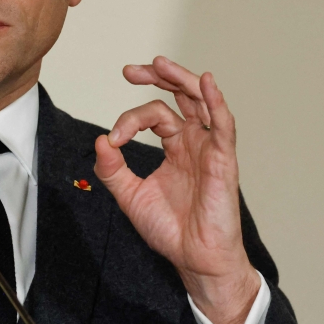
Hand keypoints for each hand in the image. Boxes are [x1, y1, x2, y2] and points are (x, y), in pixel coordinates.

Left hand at [94, 56, 259, 323]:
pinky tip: (206, 83)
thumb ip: (112, 169)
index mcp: (176, 146)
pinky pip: (223, 125)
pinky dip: (216, 102)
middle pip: (181, 96)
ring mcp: (210, 148)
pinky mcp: (223, 160)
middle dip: (158, 77)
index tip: (114, 139)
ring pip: (201, 102)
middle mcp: (194, 142)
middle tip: (130, 71)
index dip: (129, 120)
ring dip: (182, 79)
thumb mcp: (130, 196)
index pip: (154, 115)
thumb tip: (100, 141)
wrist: (194, 259)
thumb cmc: (171, 230)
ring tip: (160, 64)